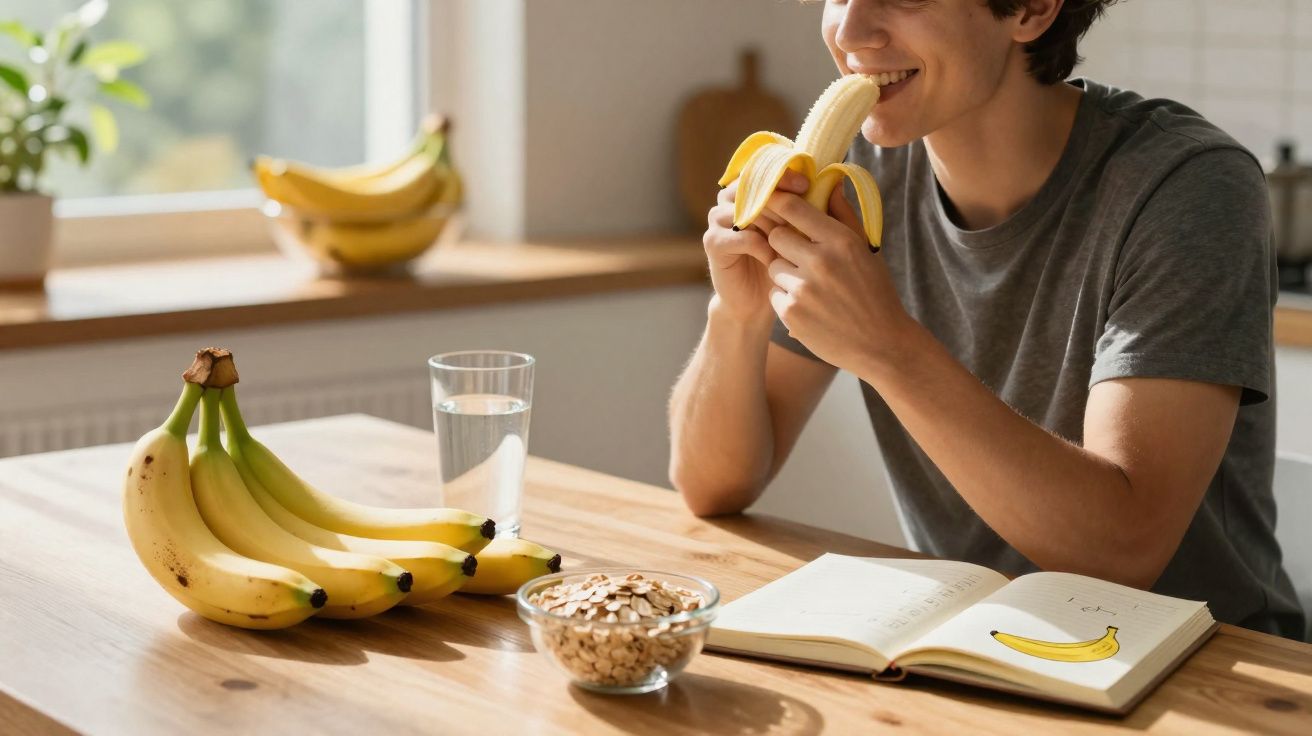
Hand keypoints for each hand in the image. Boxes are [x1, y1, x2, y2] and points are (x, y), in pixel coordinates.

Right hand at [702, 171, 809, 325]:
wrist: (760, 300)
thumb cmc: (787, 264)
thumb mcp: (809, 234)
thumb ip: (821, 208)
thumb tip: (837, 180)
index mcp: (752, 190)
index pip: (763, 168)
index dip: (784, 173)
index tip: (807, 185)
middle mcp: (732, 199)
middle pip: (751, 184)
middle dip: (779, 198)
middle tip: (800, 213)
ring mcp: (719, 219)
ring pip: (746, 208)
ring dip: (771, 222)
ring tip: (791, 239)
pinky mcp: (714, 242)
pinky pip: (739, 235)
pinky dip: (761, 246)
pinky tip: (775, 259)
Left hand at [763, 185, 914, 372]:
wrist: (882, 344)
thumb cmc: (874, 291)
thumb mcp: (865, 249)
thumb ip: (843, 214)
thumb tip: (828, 180)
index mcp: (840, 241)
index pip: (792, 207)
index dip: (776, 201)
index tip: (768, 199)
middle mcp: (820, 262)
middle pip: (775, 235)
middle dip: (782, 242)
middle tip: (798, 254)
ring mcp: (803, 289)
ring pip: (773, 266)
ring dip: (784, 273)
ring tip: (811, 286)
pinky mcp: (790, 314)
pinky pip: (774, 293)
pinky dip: (786, 299)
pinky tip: (810, 307)